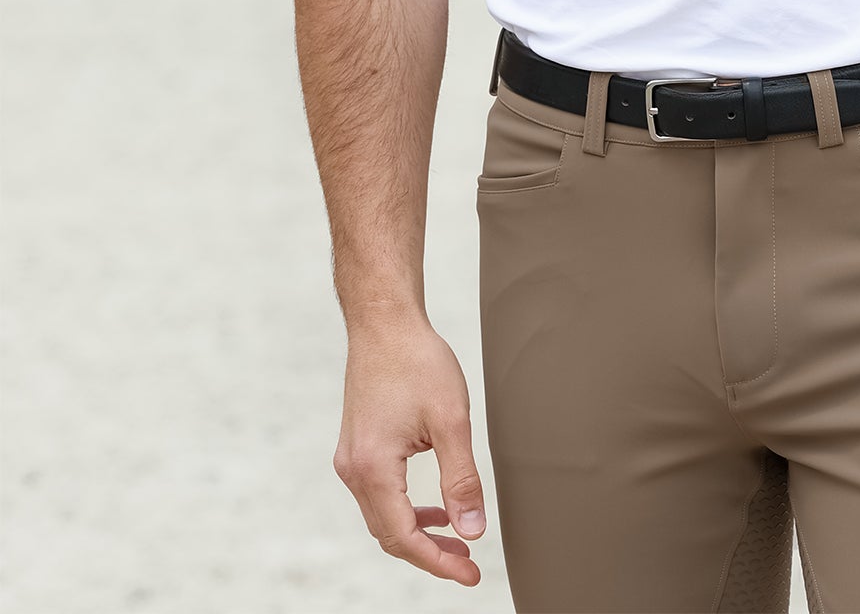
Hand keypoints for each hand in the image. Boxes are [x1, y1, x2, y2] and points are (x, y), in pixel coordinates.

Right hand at [333, 315, 487, 587]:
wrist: (384, 322)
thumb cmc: (417, 361)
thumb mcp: (450, 420)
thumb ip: (461, 480)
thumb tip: (473, 530)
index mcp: (373, 468)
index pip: (404, 537)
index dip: (438, 562)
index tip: (470, 574)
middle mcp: (353, 470)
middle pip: (389, 534)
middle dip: (429, 554)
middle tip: (468, 564)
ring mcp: (350, 459)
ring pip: (383, 517)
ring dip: (418, 533)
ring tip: (457, 541)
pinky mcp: (356, 447)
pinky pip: (379, 495)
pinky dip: (406, 509)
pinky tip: (434, 508)